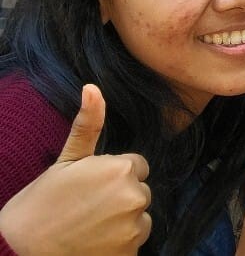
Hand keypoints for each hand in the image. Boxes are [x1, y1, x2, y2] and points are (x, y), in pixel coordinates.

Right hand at [0, 85, 150, 254]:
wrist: (21, 251)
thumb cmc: (42, 204)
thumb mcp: (65, 162)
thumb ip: (88, 125)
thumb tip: (92, 87)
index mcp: (121, 170)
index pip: (136, 166)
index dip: (113, 175)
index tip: (90, 187)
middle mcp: (134, 196)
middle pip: (140, 190)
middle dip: (120, 196)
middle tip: (86, 207)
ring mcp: (134, 226)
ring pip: (140, 216)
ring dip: (123, 220)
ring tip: (89, 225)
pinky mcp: (131, 251)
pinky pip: (136, 239)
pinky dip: (121, 241)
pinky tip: (95, 241)